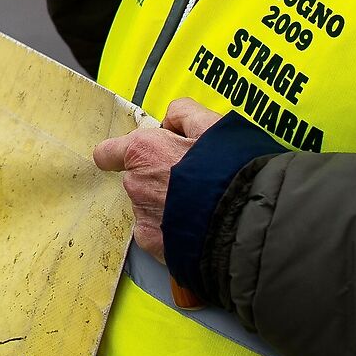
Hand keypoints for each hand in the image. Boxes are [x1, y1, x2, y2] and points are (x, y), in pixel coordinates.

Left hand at [91, 99, 222, 260]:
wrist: (245, 218)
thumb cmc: (230, 170)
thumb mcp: (212, 125)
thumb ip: (183, 113)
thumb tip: (171, 118)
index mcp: (144, 150)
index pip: (109, 152)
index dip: (122, 154)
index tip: (131, 158)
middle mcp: (136, 183)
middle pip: (136, 179)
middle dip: (157, 179)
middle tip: (190, 181)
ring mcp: (143, 215)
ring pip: (148, 206)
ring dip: (165, 204)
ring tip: (197, 205)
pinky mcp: (153, 242)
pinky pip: (156, 231)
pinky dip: (170, 230)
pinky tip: (193, 224)